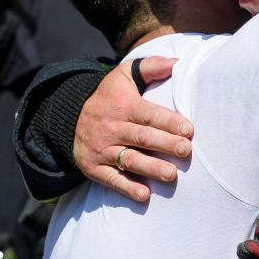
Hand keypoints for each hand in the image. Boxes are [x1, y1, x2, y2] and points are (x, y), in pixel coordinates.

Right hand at [73, 57, 193, 201]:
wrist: (69, 118)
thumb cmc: (109, 97)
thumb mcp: (124, 76)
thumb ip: (151, 67)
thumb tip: (178, 63)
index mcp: (124, 106)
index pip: (148, 114)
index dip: (169, 122)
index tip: (188, 130)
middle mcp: (113, 128)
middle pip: (142, 137)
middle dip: (165, 144)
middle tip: (185, 151)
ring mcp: (103, 149)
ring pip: (129, 159)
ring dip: (151, 168)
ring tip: (171, 175)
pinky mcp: (94, 167)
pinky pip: (111, 179)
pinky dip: (127, 188)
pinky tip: (144, 195)